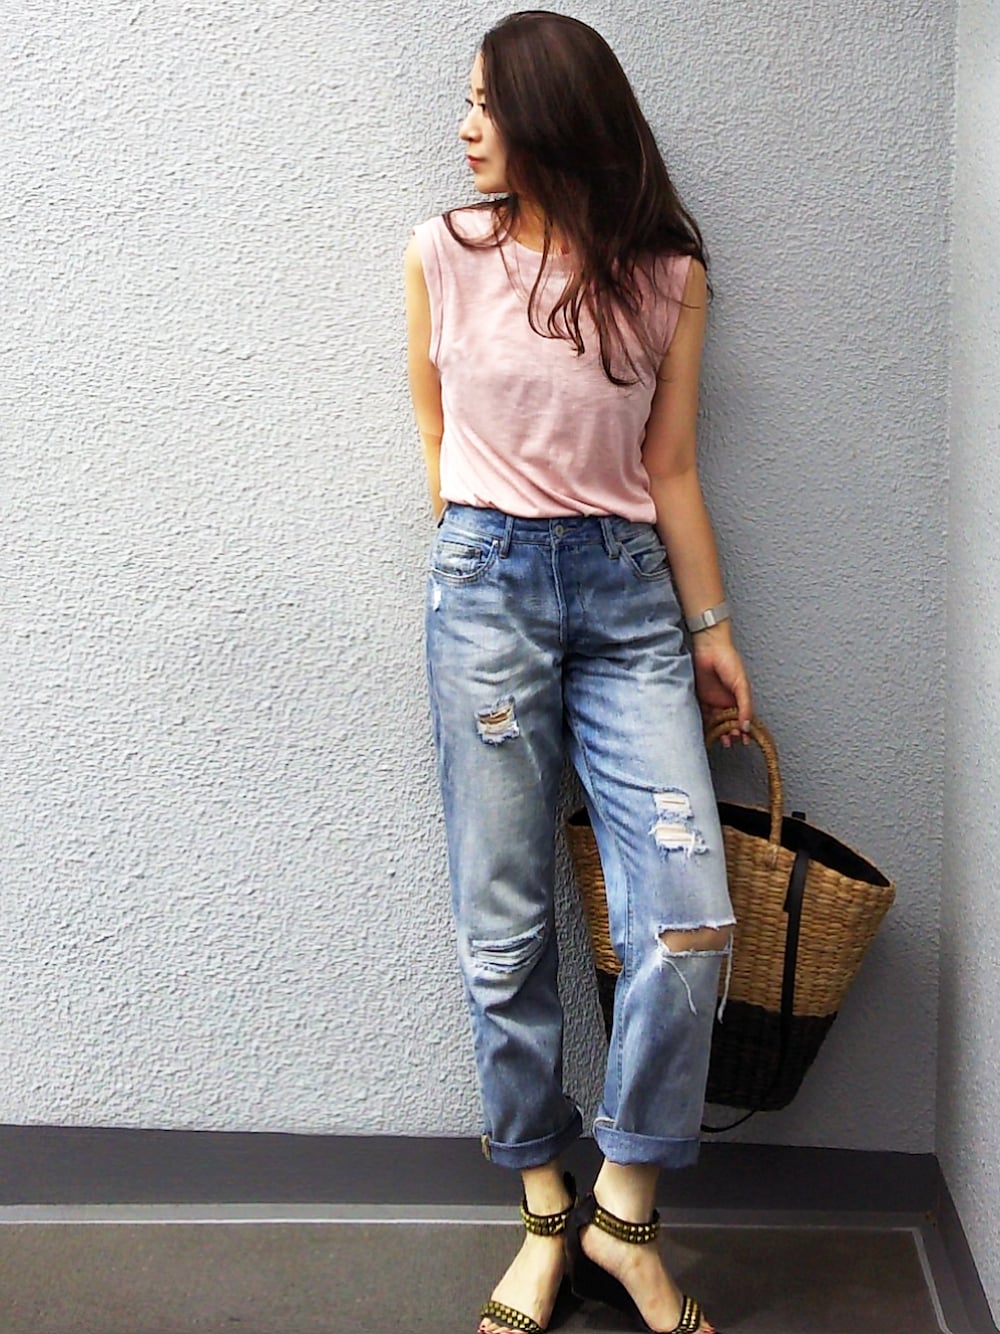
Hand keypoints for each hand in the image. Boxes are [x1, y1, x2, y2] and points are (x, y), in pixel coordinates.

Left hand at [690, 630, 752, 746]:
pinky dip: (705, 725)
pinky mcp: (701, 698)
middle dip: (732, 733)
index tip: (746, 741)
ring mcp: (714, 700)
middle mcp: (727, 701)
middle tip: (732, 741)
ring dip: (720, 732)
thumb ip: (745, 706)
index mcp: (740, 697)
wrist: (709, 648)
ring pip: (717, 722)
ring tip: (722, 740)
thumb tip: (748, 725)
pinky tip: (708, 733)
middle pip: (730, 722)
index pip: (743, 718)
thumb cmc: (729, 661)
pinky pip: (703, 715)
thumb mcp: (742, 685)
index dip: (745, 730)